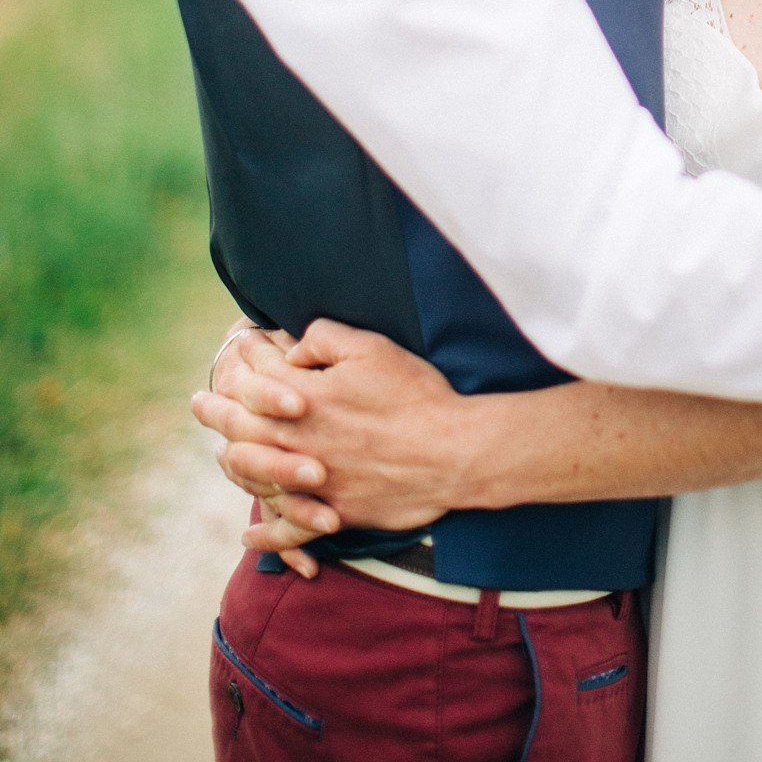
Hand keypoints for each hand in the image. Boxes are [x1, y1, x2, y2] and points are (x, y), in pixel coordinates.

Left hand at [191, 320, 494, 563]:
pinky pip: (289, 529)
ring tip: (221, 455)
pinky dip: (267, 534)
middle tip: (197, 403)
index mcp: (307, 398)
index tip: (234, 347)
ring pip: (257, 477)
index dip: (246, 358)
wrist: (451, 451)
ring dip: (234, 464)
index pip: (261, 376)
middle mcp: (301, 441)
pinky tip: (250, 533)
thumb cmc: (415, 394)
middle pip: (243, 427)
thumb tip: (291, 349)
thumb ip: (324, 339)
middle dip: (216, 411)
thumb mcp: (372, 348)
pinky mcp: (335, 512)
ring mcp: (314, 482)